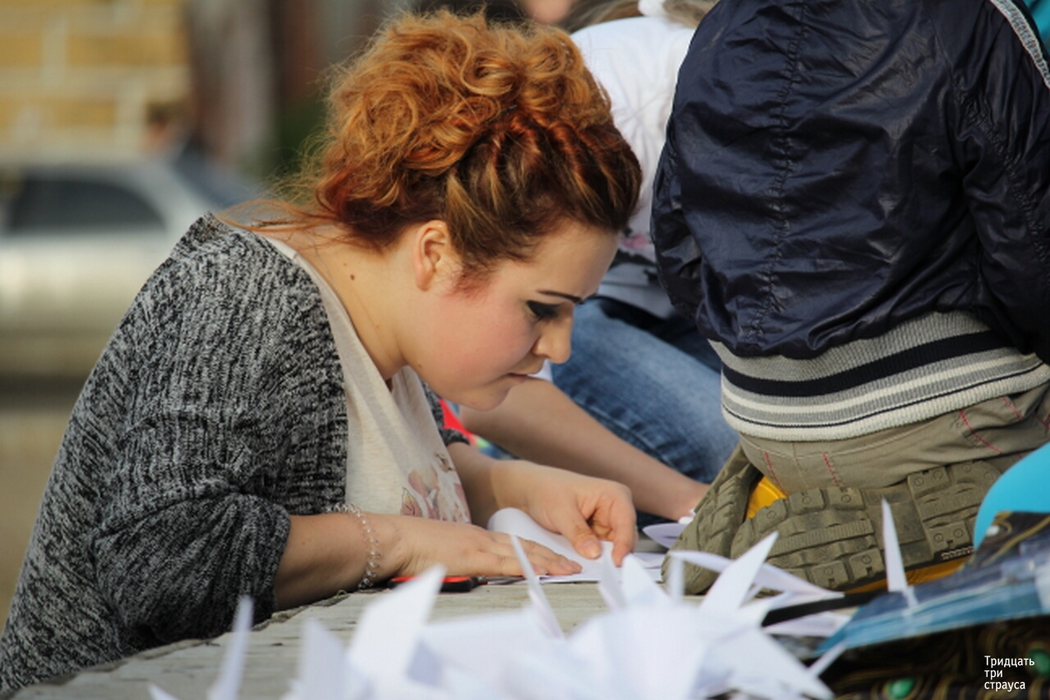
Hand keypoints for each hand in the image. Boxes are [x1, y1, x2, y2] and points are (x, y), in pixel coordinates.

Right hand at [374, 514, 581, 579]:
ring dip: (547, 562)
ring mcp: (478, 545)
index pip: (512, 544)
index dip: (536, 551)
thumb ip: (459, 562)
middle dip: (551, 555)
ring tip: (569, 569)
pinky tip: (542, 572)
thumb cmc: (411, 548)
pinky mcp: (472, 556)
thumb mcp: (442, 554)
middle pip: (524, 546)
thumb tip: (468, 575)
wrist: (395, 539)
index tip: (554, 558)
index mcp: (474, 537)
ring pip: (521, 553)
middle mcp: (481, 538)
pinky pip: (506, 563)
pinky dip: (527, 567)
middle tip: (573, 564)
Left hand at [504, 461, 636, 564]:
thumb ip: (578, 532)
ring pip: (613, 548)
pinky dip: (593, 557)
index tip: (616, 562)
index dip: (623, 544)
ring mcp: (607, 523)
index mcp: (614, 495)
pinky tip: (583, 560)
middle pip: (624, 539)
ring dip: (602, 558)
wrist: (532, 489)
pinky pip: (600, 551)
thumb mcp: (560, 510)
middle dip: (613, 554)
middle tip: (603, 570)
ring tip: (589, 565)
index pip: (626, 523)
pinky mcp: (597, 534)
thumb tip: (593, 551)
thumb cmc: (548, 488)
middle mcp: (615, 509)